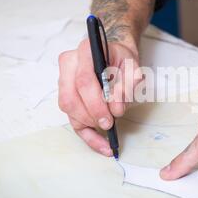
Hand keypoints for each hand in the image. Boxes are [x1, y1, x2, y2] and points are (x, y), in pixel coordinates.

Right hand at [58, 38, 140, 155]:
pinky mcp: (66, 97)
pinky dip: (88, 136)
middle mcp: (69, 65)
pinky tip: (103, 146)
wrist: (116, 56)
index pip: (83, 80)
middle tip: (109, 125)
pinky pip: (73, 120)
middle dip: (91, 116)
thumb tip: (116, 108)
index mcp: (85, 51)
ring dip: (89, 124)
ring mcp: (64, 81)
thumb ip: (128, 84)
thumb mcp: (133, 65)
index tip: (111, 117)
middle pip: (71, 97)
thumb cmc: (122, 59)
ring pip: (69, 109)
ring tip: (109, 130)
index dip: (96, 103)